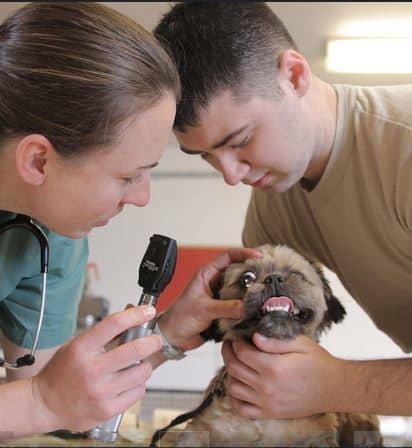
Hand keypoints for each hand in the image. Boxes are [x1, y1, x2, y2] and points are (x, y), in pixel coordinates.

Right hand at [31, 305, 161, 431]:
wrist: (44, 404)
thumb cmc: (62, 371)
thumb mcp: (77, 345)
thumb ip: (104, 333)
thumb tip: (131, 316)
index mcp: (82, 348)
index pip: (115, 324)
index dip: (136, 314)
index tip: (148, 311)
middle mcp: (92, 369)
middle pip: (136, 349)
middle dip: (152, 341)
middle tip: (155, 340)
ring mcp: (101, 391)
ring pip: (142, 371)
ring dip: (145, 364)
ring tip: (139, 364)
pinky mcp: (107, 409)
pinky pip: (138, 392)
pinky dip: (139, 384)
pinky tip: (130, 382)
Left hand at [159, 248, 261, 351]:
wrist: (173, 337)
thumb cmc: (180, 317)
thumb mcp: (203, 309)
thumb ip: (226, 308)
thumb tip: (247, 306)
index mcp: (207, 274)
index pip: (228, 256)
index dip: (244, 254)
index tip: (259, 257)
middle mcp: (216, 283)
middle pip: (239, 272)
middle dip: (253, 274)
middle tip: (268, 277)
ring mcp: (221, 297)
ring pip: (241, 290)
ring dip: (252, 293)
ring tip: (266, 295)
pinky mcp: (225, 310)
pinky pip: (240, 306)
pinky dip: (248, 307)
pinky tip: (257, 310)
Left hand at [222, 334, 345, 418]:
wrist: (334, 388)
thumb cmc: (318, 363)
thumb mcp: (300, 344)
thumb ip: (274, 341)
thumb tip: (254, 337)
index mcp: (272, 366)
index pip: (241, 352)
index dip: (235, 342)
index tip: (236, 337)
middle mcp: (266, 386)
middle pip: (234, 368)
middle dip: (227, 353)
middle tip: (229, 346)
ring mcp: (266, 402)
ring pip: (234, 388)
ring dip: (230, 374)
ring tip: (235, 364)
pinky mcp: (270, 413)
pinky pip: (243, 409)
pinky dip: (235, 399)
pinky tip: (239, 387)